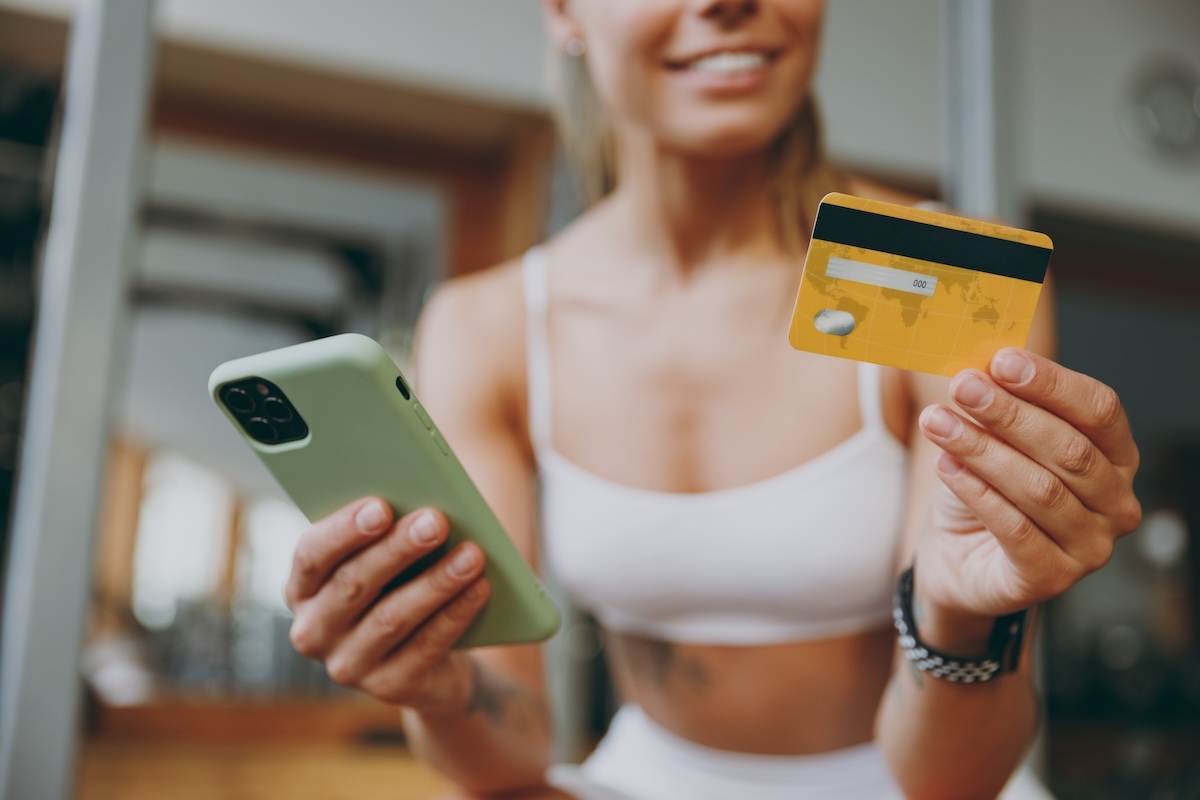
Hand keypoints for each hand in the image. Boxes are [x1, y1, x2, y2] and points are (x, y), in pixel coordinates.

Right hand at [284, 498, 490, 712]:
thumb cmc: (401, 587)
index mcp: (302, 588)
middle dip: (398, 549)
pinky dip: (456, 614)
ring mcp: (348, 665)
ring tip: (472, 554)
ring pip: (392, 617)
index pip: (312, 555)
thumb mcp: (387, 563)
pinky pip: (426, 646)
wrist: (428, 661)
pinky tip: (480, 587)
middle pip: (354, 584)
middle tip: (437, 521)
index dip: (345, 530)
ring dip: (436, 582)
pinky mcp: (388, 688)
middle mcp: (314, 631)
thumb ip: (388, 535)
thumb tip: (423, 510)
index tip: (381, 506)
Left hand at [914, 348, 1140, 627]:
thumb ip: (997, 406)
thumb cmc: (986, 489)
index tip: (1001, 360)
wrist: (958, 559)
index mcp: (1116, 457)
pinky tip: (945, 467)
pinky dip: (977, 493)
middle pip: (1069, 448)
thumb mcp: (992, 440)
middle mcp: (1116, 503)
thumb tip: (977, 368)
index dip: (1052, 383)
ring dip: (982, 449)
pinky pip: (1016, 530)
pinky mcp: (1052, 578)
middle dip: (1010, 413)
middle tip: (961, 386)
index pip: (1099, 410)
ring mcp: (1090, 547)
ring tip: (938, 423)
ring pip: (1040, 488)